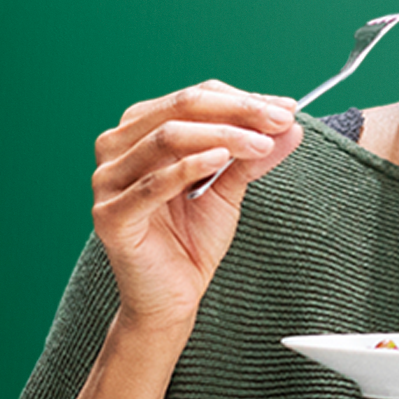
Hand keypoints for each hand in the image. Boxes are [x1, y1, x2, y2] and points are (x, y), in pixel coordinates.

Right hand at [91, 80, 300, 332]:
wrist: (172, 299)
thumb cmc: (192, 241)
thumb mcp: (229, 190)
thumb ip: (253, 156)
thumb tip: (290, 125)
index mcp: (140, 132)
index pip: (193, 98)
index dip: (241, 99)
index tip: (285, 108)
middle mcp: (116, 147)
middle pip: (179, 109)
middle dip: (236, 111)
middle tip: (278, 120)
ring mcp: (108, 181)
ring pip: (166, 138)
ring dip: (221, 136)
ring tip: (260, 144)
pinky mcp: (110, 216)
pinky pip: (151, 185)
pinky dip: (188, 167)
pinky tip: (220, 159)